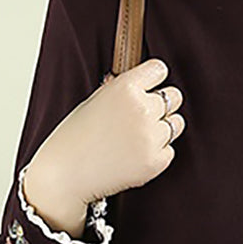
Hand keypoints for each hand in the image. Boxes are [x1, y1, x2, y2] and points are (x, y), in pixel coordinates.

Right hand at [27, 57, 185, 208]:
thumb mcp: (95, 100)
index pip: (160, 70)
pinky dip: (157, 153)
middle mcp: (142, 109)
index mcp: (126, 87)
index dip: (154, 79)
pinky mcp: (155, 161)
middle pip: (175, 97)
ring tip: (138, 136)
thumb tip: (145, 85)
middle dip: (162, 104)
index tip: (150, 86)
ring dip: (163, 128)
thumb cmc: (75, 136)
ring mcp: (151, 137)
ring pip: (176, 124)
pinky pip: (170, 150)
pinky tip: (135, 155)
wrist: (66, 173)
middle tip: (144, 115)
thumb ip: (123, 90)